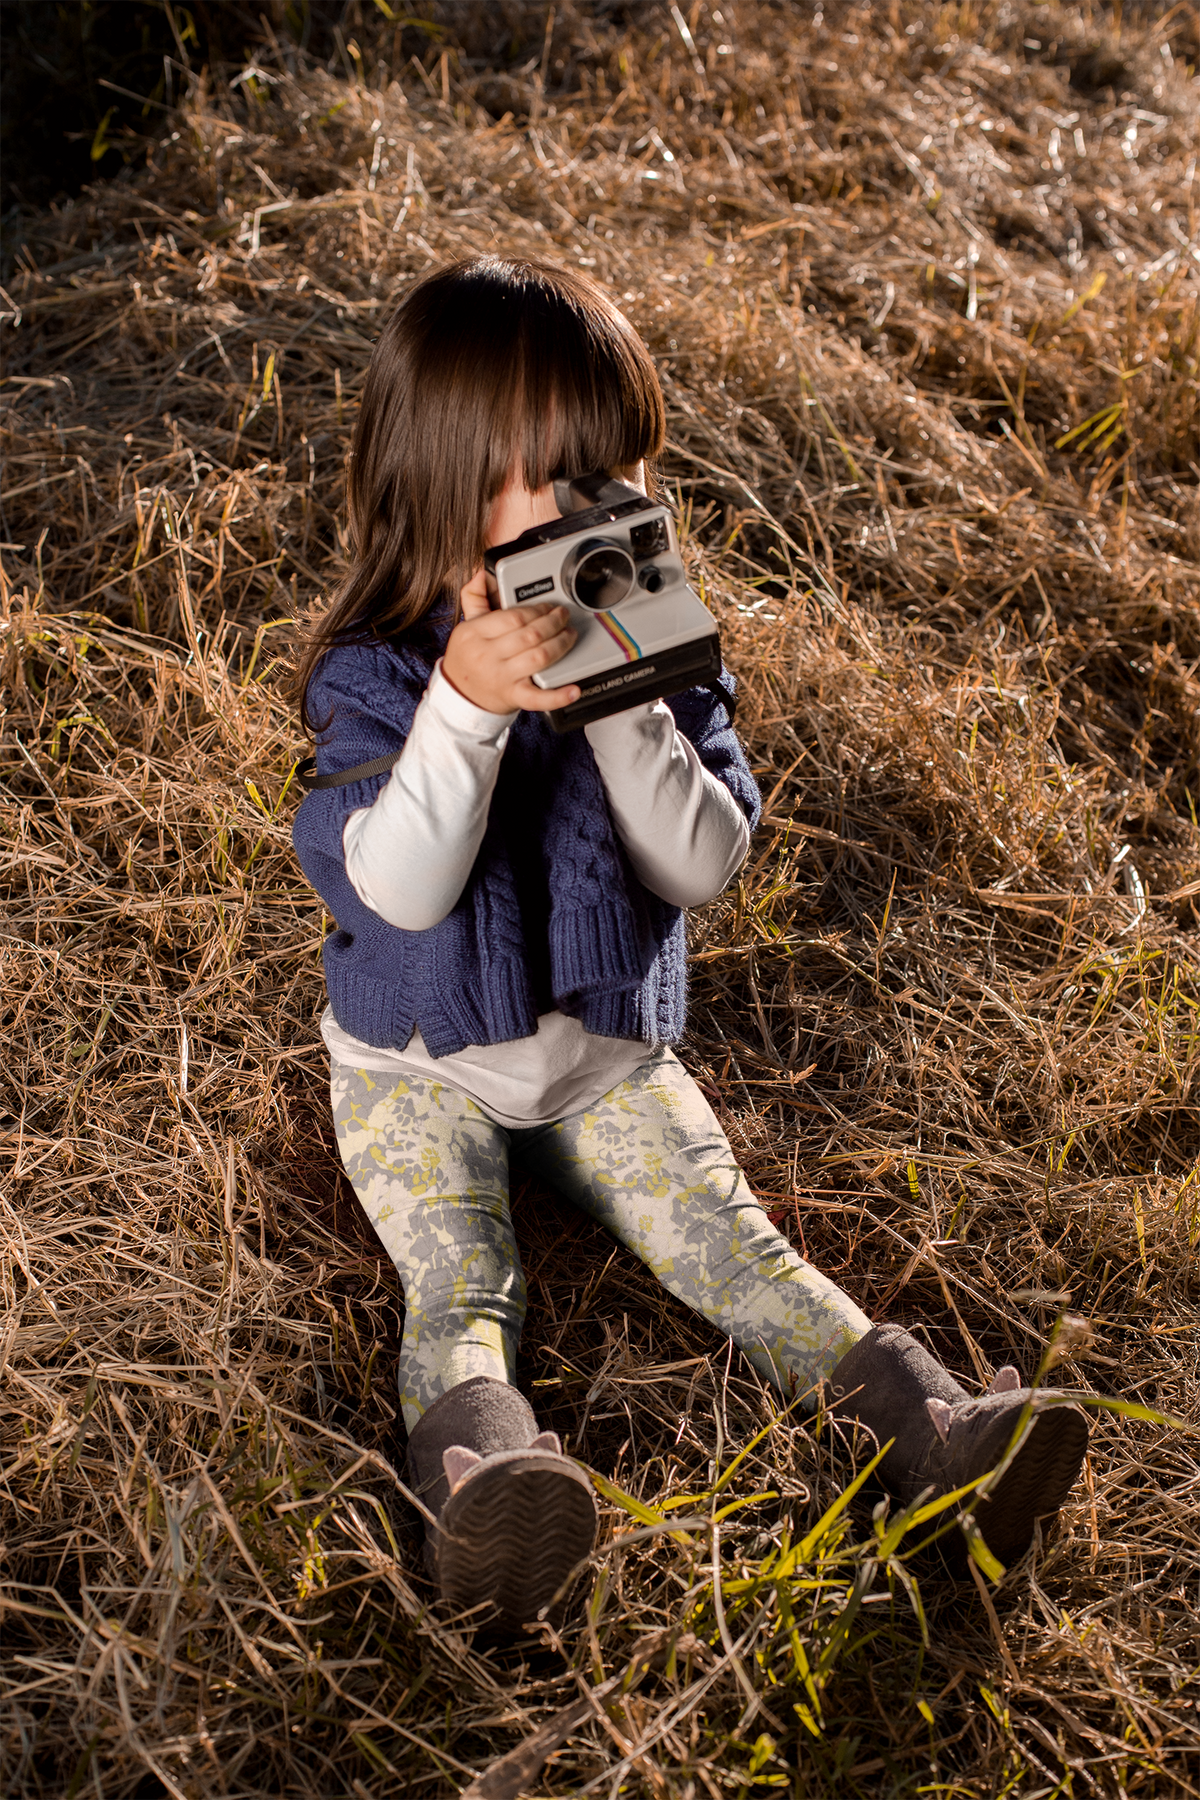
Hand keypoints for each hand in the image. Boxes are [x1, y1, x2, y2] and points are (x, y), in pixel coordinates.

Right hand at [443, 567, 580, 714]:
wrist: (460, 695)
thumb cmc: (467, 658)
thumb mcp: (466, 625)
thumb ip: (475, 597)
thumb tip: (483, 573)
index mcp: (475, 633)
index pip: (513, 616)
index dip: (537, 609)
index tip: (548, 606)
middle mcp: (487, 655)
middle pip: (530, 635)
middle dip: (554, 623)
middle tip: (563, 617)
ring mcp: (501, 678)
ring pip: (539, 657)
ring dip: (561, 644)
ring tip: (569, 635)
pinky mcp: (513, 697)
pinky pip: (538, 698)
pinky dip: (558, 695)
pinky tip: (573, 690)